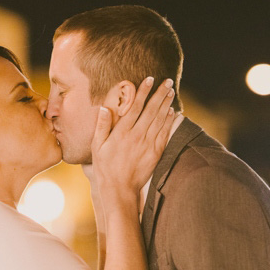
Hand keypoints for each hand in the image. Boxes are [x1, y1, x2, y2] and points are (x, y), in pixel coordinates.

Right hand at [92, 77, 175, 195]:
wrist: (119, 189)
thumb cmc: (105, 168)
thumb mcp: (97, 147)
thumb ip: (102, 126)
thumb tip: (104, 107)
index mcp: (122, 132)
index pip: (135, 107)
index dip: (143, 92)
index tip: (150, 79)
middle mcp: (137, 136)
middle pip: (151, 110)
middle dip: (160, 94)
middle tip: (168, 81)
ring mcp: (148, 145)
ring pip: (160, 119)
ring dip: (166, 104)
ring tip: (171, 91)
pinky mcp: (156, 153)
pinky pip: (164, 133)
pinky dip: (169, 121)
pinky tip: (172, 111)